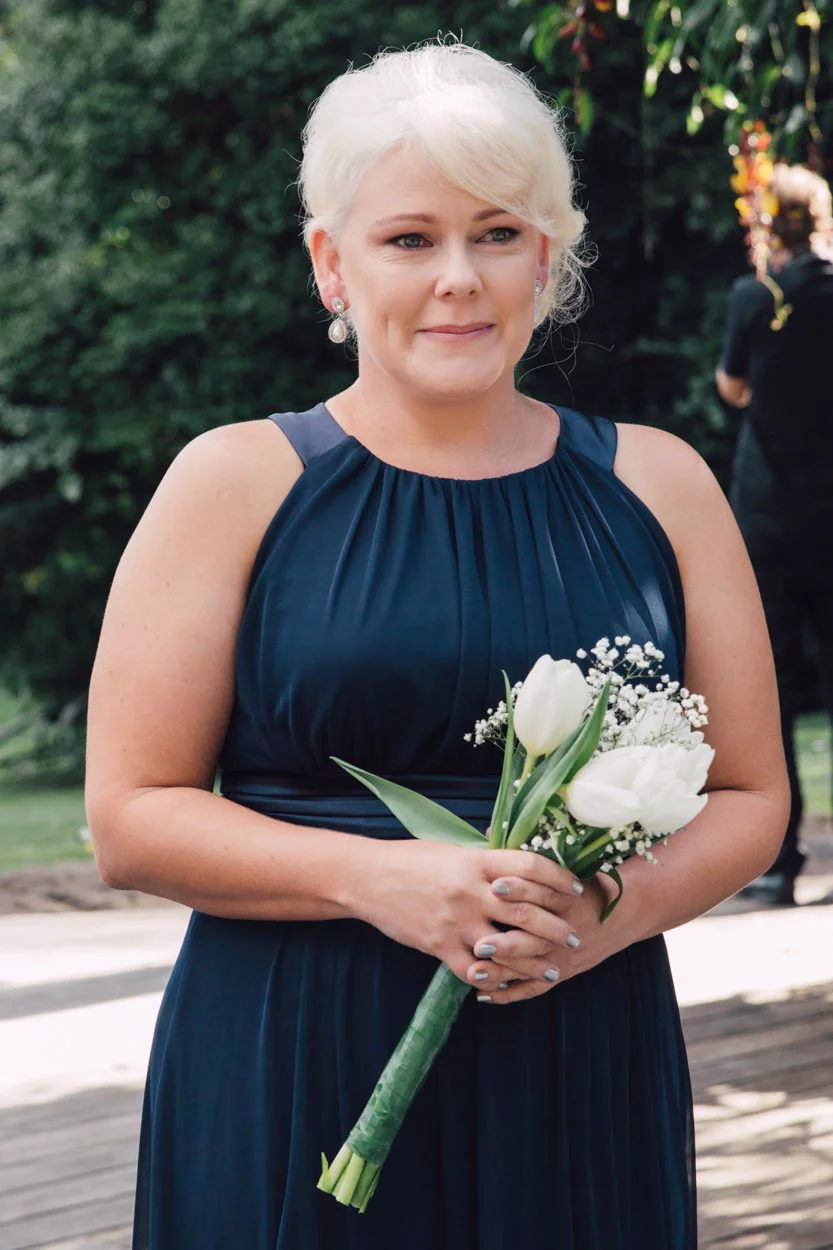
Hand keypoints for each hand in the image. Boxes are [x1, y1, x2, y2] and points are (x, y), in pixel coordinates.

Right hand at [355, 838, 585, 1003]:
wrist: (368, 878)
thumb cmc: (412, 860)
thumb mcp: (453, 851)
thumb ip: (487, 861)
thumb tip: (521, 867)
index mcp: (476, 861)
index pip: (530, 867)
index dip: (558, 877)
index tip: (574, 889)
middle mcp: (470, 890)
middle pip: (527, 910)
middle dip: (556, 927)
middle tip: (573, 937)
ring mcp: (455, 921)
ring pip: (508, 947)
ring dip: (535, 960)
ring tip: (552, 968)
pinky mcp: (439, 945)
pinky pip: (476, 970)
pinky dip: (496, 979)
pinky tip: (508, 983)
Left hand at [467, 870, 624, 1003]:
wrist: (622, 915)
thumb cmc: (583, 885)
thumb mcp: (566, 867)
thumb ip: (529, 859)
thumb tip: (488, 834)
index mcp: (566, 898)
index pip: (542, 892)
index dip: (519, 888)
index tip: (494, 885)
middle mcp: (564, 929)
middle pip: (534, 936)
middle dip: (506, 941)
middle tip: (479, 942)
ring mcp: (562, 956)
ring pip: (530, 967)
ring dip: (502, 970)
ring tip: (473, 970)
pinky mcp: (560, 973)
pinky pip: (533, 988)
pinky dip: (509, 993)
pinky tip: (483, 994)